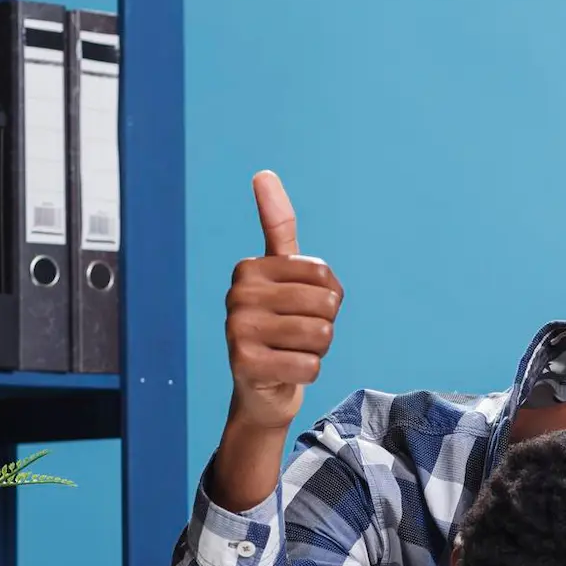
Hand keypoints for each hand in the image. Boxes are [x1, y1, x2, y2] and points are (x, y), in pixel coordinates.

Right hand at [224, 171, 343, 432]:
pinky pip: (310, 365)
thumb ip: (278, 226)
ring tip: (293, 352)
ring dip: (318, 350)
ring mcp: (237, 330)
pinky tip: (286, 373)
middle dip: (325, 325)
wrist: (262, 391)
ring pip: (321, 335)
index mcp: (248, 268)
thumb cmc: (280, 328)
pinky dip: (308, 373)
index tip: (301, 308)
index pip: (322, 274)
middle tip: (298, 336)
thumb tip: (263, 174)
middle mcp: (237, 295)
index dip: (327, 296)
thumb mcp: (283, 275)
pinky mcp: (245, 365)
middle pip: (325, 304)